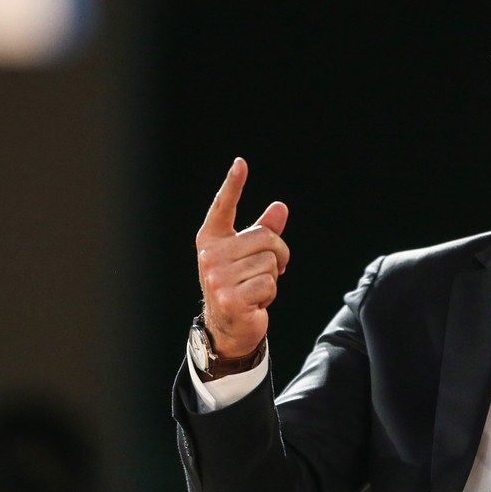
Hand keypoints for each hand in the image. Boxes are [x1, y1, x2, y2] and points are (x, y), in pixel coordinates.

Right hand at [196, 158, 289, 356]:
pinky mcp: (230, 297)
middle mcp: (210, 255)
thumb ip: (263, 231)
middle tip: (264, 273)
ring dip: (272, 278)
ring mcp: (217, 277)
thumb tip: (280, 207)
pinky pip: (269, 283)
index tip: (240, 163)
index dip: (233, 185)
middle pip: (266, 237)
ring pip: (270, 262)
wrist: (228, 328)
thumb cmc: (240, 286)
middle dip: (277, 255)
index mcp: (212, 240)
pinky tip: (255, 303)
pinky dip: (269, 295)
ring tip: (255, 290)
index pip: (224, 207)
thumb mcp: (250, 257)